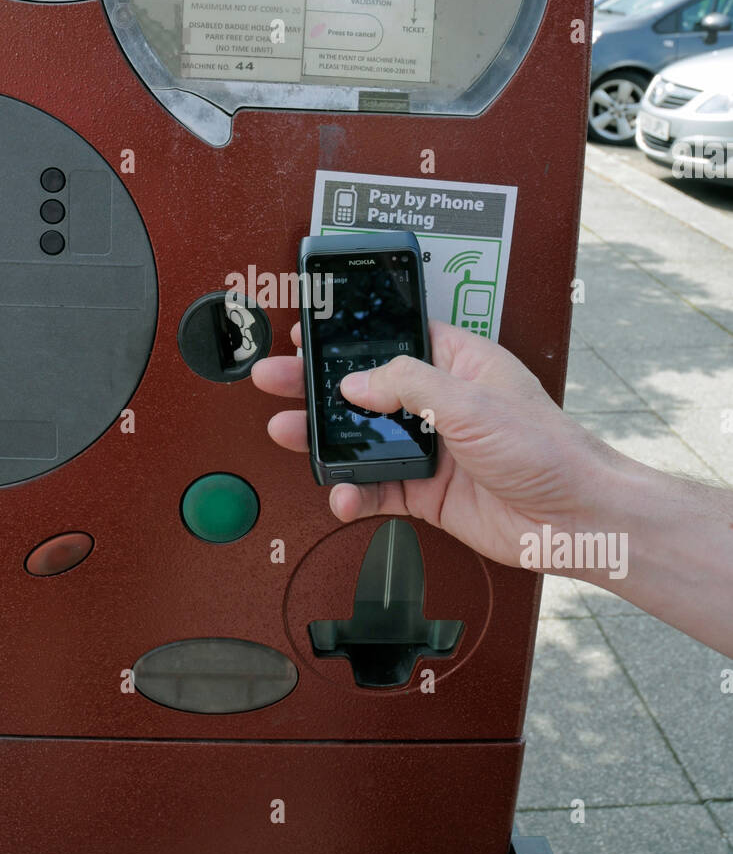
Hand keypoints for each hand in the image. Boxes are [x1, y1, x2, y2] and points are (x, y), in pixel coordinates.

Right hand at [251, 320, 618, 570]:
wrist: (576, 520)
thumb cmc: (547, 449)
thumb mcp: (471, 400)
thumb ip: (407, 385)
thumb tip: (356, 382)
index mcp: (457, 362)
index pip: (394, 337)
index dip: (350, 335)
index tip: (310, 333)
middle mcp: (441, 403)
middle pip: (365, 388)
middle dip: (318, 385)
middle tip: (276, 380)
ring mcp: (433, 448)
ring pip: (364, 439)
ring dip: (326, 440)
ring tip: (290, 434)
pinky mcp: (429, 492)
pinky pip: (378, 488)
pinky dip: (354, 491)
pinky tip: (341, 493)